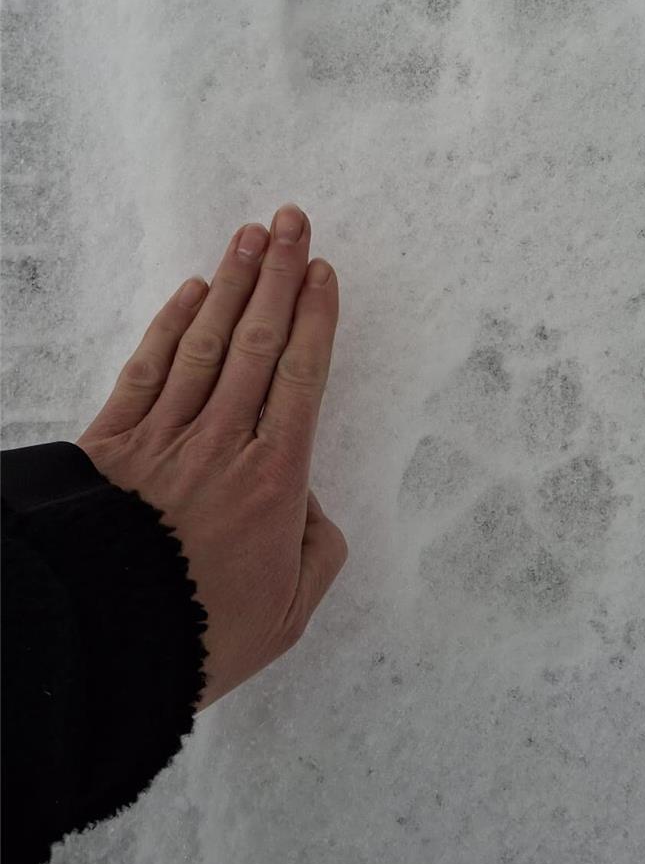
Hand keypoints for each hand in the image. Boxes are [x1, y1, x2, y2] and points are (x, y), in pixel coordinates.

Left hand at [76, 204, 347, 711]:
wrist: (103, 642)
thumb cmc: (203, 634)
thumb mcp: (289, 614)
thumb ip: (317, 552)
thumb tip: (309, 504)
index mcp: (273, 480)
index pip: (301, 377)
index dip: (315, 319)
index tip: (324, 272)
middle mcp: (223, 443)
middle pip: (257, 343)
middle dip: (279, 276)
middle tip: (293, 222)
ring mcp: (165, 437)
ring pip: (204, 344)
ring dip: (231, 285)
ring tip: (250, 236)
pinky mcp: (113, 443)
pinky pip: (147, 370)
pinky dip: (169, 326)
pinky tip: (190, 291)